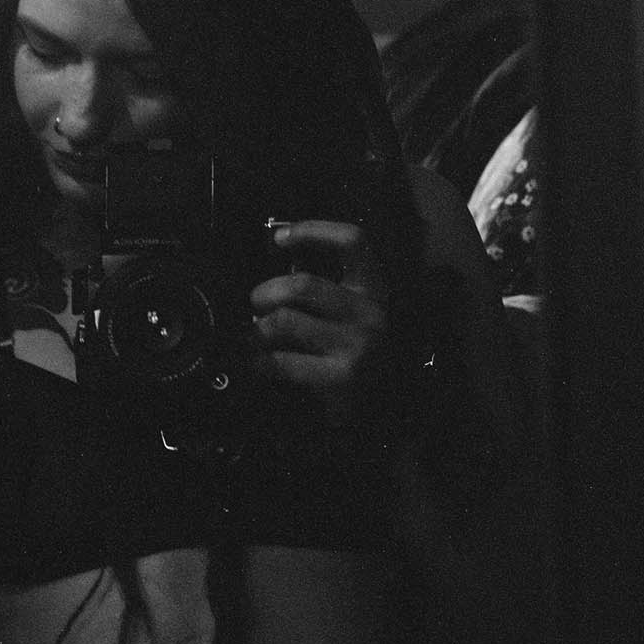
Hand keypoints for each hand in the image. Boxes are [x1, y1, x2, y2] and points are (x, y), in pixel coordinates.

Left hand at [250, 220, 389, 419]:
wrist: (391, 412)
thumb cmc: (361, 358)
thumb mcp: (355, 317)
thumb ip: (325, 293)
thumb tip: (276, 267)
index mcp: (374, 290)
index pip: (352, 241)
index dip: (313, 230)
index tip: (279, 238)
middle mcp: (370, 313)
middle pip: (303, 284)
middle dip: (265, 293)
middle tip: (254, 306)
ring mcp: (356, 346)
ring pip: (285, 322)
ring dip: (256, 331)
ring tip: (252, 339)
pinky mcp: (340, 378)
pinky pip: (281, 362)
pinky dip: (258, 362)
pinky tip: (256, 365)